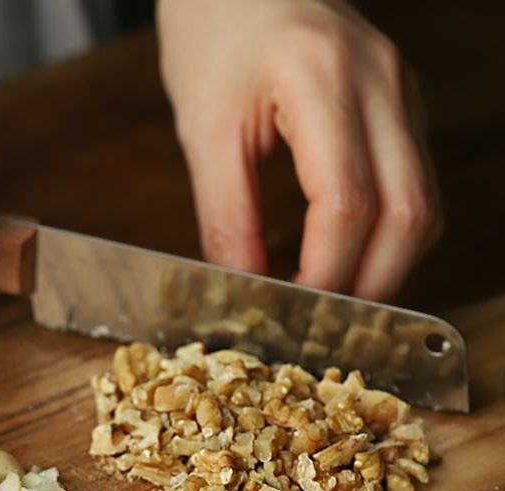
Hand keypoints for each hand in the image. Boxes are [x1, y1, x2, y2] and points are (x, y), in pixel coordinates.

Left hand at [157, 0, 441, 300]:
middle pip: (409, 212)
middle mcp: (381, 84)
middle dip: (372, 283)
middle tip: (325, 323)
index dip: (325, 273)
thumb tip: (245, 285)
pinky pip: (414, 182)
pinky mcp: (401, 104)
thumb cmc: (212, 31)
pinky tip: (348, 252)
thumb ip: (224, 213)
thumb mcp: (203, 129)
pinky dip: (386, 232)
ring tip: (336, 296)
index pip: (345, 203)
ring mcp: (402, 91)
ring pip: (424, 203)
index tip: (294, 312)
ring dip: (387, 264)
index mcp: (323, 80)